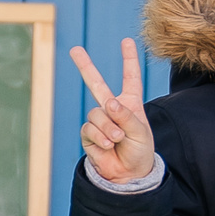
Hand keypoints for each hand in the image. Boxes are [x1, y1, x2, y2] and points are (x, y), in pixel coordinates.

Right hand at [72, 38, 155, 184]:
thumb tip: (108, 102)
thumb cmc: (140, 151)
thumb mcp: (140, 132)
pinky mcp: (89, 134)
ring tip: (117, 139)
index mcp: (130, 103)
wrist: (128, 174)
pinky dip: (99, 136)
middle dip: (85, 66)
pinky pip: (89, 128)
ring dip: (108, 127)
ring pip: (96, 113)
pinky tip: (107, 145)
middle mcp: (112, 108)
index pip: (130, 78)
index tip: (127, 41)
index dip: (129, 59)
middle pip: (96, 83)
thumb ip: (126, 116)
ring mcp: (99, 120)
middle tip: (74, 49)